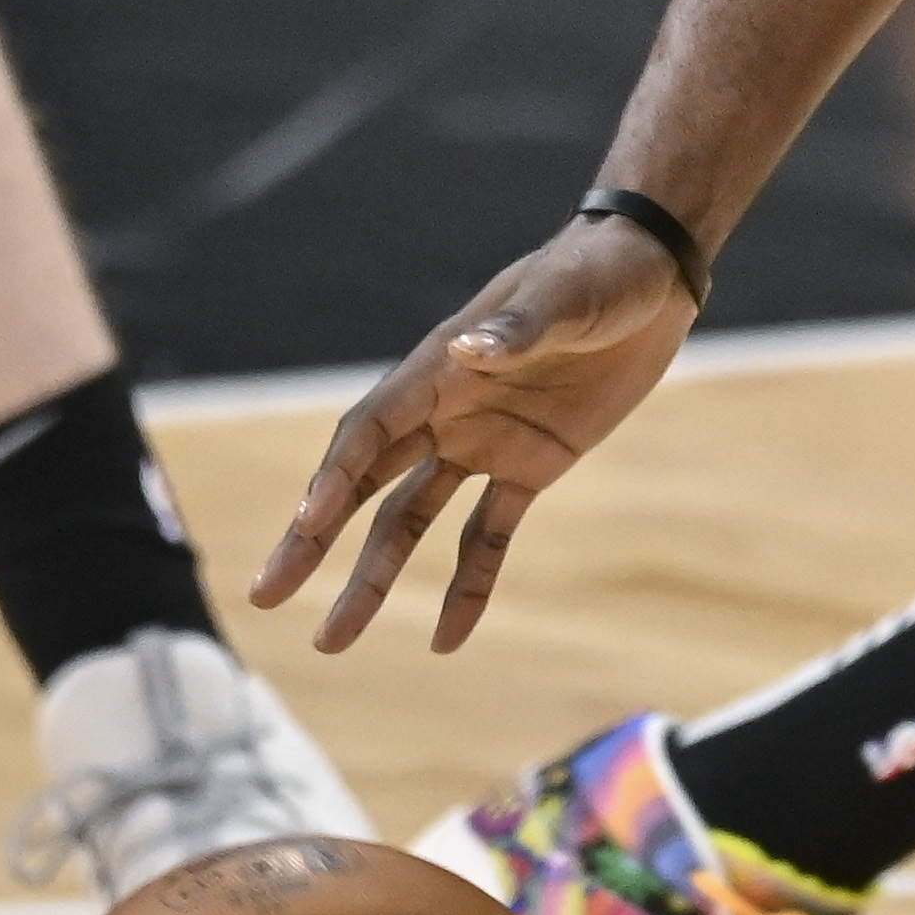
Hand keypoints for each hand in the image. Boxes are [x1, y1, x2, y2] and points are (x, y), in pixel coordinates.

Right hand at [249, 219, 696, 651]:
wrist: (649, 278)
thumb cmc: (596, 273)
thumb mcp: (562, 298)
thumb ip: (516, 329)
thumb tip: (469, 350)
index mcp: (438, 371)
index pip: (368, 435)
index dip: (334, 480)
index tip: (306, 526)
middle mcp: (445, 413)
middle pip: (363, 487)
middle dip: (313, 541)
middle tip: (265, 594)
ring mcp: (482, 443)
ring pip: (410, 521)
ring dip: (374, 577)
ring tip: (335, 637)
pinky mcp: (529, 467)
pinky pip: (488, 537)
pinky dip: (470, 586)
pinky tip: (446, 641)